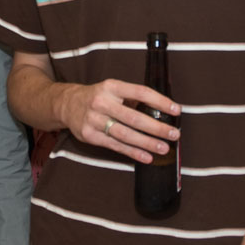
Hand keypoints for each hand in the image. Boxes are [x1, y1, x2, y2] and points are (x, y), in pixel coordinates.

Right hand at [58, 79, 179, 163]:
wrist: (67, 104)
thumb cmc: (97, 97)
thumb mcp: (112, 89)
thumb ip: (131, 98)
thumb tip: (161, 111)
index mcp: (111, 86)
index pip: (140, 92)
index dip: (160, 101)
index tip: (176, 110)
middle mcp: (102, 102)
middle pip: (133, 117)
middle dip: (156, 127)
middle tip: (174, 134)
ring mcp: (94, 120)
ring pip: (125, 134)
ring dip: (147, 143)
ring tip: (164, 148)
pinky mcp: (90, 136)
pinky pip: (115, 146)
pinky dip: (133, 153)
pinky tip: (146, 157)